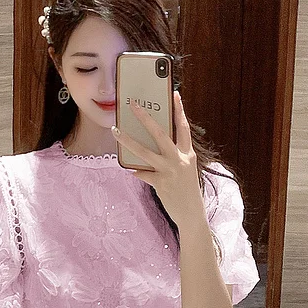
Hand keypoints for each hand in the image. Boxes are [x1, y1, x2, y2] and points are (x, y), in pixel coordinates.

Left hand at [112, 92, 204, 226]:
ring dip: (128, 140)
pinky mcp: (160, 183)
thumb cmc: (187, 190)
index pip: (183, 127)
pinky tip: (129, 169)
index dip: (179, 110)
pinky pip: (142, 173)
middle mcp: (179, 159)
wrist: (192, 213)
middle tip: (133, 105)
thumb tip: (153, 146)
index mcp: (188, 154)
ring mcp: (169, 171)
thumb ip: (173, 157)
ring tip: (115, 131)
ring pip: (144, 151)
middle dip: (146, 117)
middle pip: (161, 133)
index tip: (174, 94)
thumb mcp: (185, 170)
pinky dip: (135, 171)